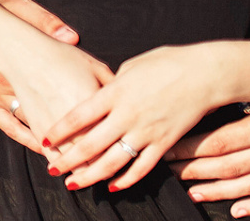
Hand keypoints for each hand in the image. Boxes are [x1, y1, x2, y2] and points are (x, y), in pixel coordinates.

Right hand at [0, 0, 81, 152]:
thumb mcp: (21, 8)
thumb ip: (46, 21)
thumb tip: (70, 36)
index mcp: (27, 59)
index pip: (62, 89)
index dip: (83, 110)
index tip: (103, 121)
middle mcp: (14, 82)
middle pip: (51, 112)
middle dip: (74, 133)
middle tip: (96, 149)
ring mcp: (0, 96)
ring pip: (33, 125)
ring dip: (55, 143)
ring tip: (77, 158)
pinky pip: (11, 128)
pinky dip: (29, 141)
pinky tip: (45, 150)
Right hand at [0, 34, 115, 165]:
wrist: (22, 53)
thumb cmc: (59, 55)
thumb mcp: (93, 64)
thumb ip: (112, 84)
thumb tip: (127, 96)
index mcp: (97, 105)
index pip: (116, 135)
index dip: (124, 147)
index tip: (128, 151)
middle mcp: (78, 121)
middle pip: (98, 154)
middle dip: (108, 164)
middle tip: (114, 168)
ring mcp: (56, 128)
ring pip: (75, 160)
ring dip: (85, 170)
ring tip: (92, 175)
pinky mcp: (38, 130)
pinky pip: (52, 156)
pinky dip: (60, 164)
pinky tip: (64, 169)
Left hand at [46, 42, 247, 194]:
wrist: (205, 73)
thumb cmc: (167, 63)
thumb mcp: (131, 66)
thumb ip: (112, 85)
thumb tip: (100, 94)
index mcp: (115, 92)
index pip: (79, 116)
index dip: (60, 130)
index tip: (44, 140)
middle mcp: (127, 114)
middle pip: (90, 143)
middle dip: (68, 159)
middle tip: (52, 170)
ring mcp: (146, 131)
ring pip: (113, 161)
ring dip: (91, 175)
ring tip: (75, 184)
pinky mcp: (165, 142)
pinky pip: (142, 167)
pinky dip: (127, 179)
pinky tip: (114, 186)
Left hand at [171, 104, 249, 216]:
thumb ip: (229, 99)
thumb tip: (191, 108)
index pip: (219, 143)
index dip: (190, 150)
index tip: (168, 151)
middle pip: (230, 167)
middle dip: (196, 171)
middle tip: (172, 172)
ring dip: (219, 192)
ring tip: (194, 193)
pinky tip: (237, 210)